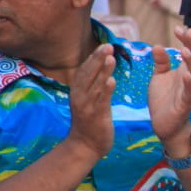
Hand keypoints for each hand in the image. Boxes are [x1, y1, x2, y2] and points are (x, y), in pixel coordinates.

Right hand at [66, 43, 115, 160]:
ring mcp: (87, 106)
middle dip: (97, 59)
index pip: (85, 70)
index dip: (93, 57)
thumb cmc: (89, 121)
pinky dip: (106, 90)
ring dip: (102, 71)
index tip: (103, 45)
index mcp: (78, 91)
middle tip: (107, 46)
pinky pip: (101, 101)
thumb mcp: (88, 100)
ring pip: (95, 85)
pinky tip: (112, 80)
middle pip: (88, 74)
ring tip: (110, 57)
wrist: (85, 146)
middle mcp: (80, 96)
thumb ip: (93, 85)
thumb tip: (102, 68)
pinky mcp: (96, 116)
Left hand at [149, 26, 190, 145]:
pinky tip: (186, 75)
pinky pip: (189, 93)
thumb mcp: (160, 77)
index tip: (179, 28)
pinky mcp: (185, 105)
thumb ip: (161, 62)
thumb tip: (157, 46)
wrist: (165, 125)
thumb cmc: (164, 100)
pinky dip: (189, 84)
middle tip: (186, 31)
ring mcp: (189, 92)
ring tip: (185, 50)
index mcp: (185, 71)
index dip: (188, 39)